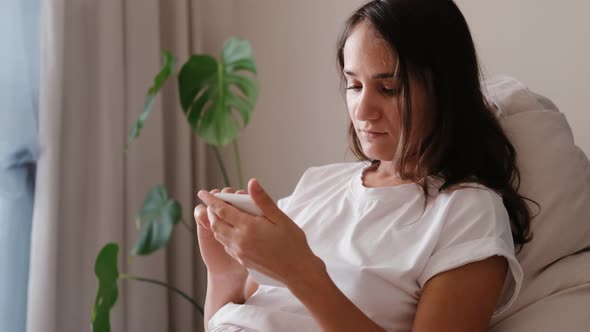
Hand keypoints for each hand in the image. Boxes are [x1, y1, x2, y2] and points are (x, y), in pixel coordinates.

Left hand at [197, 178, 324, 287]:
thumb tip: (251, 182)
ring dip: (216, 224)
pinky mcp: (242, 260)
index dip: (211, 200)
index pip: (222, 210)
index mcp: (247, 227)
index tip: (202, 193)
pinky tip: (230, 231)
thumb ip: (263, 200)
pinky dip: (223, 235)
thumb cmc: (292, 243)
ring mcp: (239, 252)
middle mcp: (239, 240)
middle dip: (211, 212)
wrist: (297, 271)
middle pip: (216, 223)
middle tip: (212, 202)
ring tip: (218, 215)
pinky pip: (226, 245)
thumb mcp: (280, 218)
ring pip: (219, 235)